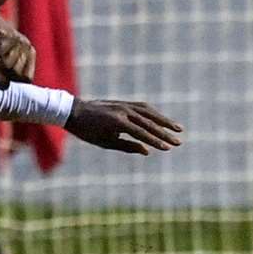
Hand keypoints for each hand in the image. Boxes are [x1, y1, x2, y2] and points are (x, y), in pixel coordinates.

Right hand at [0, 8, 34, 88]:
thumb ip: (0, 76)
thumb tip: (4, 88)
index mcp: (28, 55)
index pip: (27, 79)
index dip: (13, 78)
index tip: (4, 70)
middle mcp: (26, 46)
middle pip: (15, 73)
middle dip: (2, 69)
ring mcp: (18, 40)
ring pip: (7, 64)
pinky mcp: (7, 34)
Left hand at [65, 99, 183, 154]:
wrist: (73, 111)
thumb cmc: (87, 131)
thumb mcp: (104, 142)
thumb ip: (126, 146)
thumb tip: (147, 151)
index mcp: (117, 122)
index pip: (142, 133)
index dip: (156, 141)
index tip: (168, 148)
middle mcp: (123, 111)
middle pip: (149, 123)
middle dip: (165, 133)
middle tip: (179, 142)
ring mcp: (124, 105)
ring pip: (149, 112)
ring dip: (164, 120)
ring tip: (178, 129)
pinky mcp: (123, 102)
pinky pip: (142, 107)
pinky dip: (154, 113)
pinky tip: (162, 120)